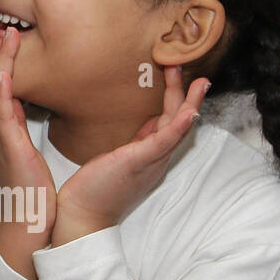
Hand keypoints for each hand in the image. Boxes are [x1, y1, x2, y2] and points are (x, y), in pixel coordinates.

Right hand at [0, 26, 57, 278]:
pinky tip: (3, 75)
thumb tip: (29, 113)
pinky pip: (3, 115)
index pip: (0, 92)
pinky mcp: (10, 148)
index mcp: (6, 133)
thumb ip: (25, 134)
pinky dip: (1, 92)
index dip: (0, 66)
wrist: (29, 223)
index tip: (5, 43)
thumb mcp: (30, 156)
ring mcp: (2, 139)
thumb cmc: (35, 195)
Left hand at [52, 66, 207, 245]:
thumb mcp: (118, 157)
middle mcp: (156, 158)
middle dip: (185, 93)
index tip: (177, 74)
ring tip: (198, 80)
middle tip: (188, 66)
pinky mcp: (139, 163)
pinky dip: (179, 125)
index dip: (176, 98)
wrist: (82, 213)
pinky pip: (165, 142)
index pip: (169, 122)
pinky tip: (189, 111)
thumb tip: (144, 121)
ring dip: (188, 102)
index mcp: (149, 154)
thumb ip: (133, 141)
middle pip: (177, 120)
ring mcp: (151, 161)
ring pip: (177, 127)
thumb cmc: (94, 187)